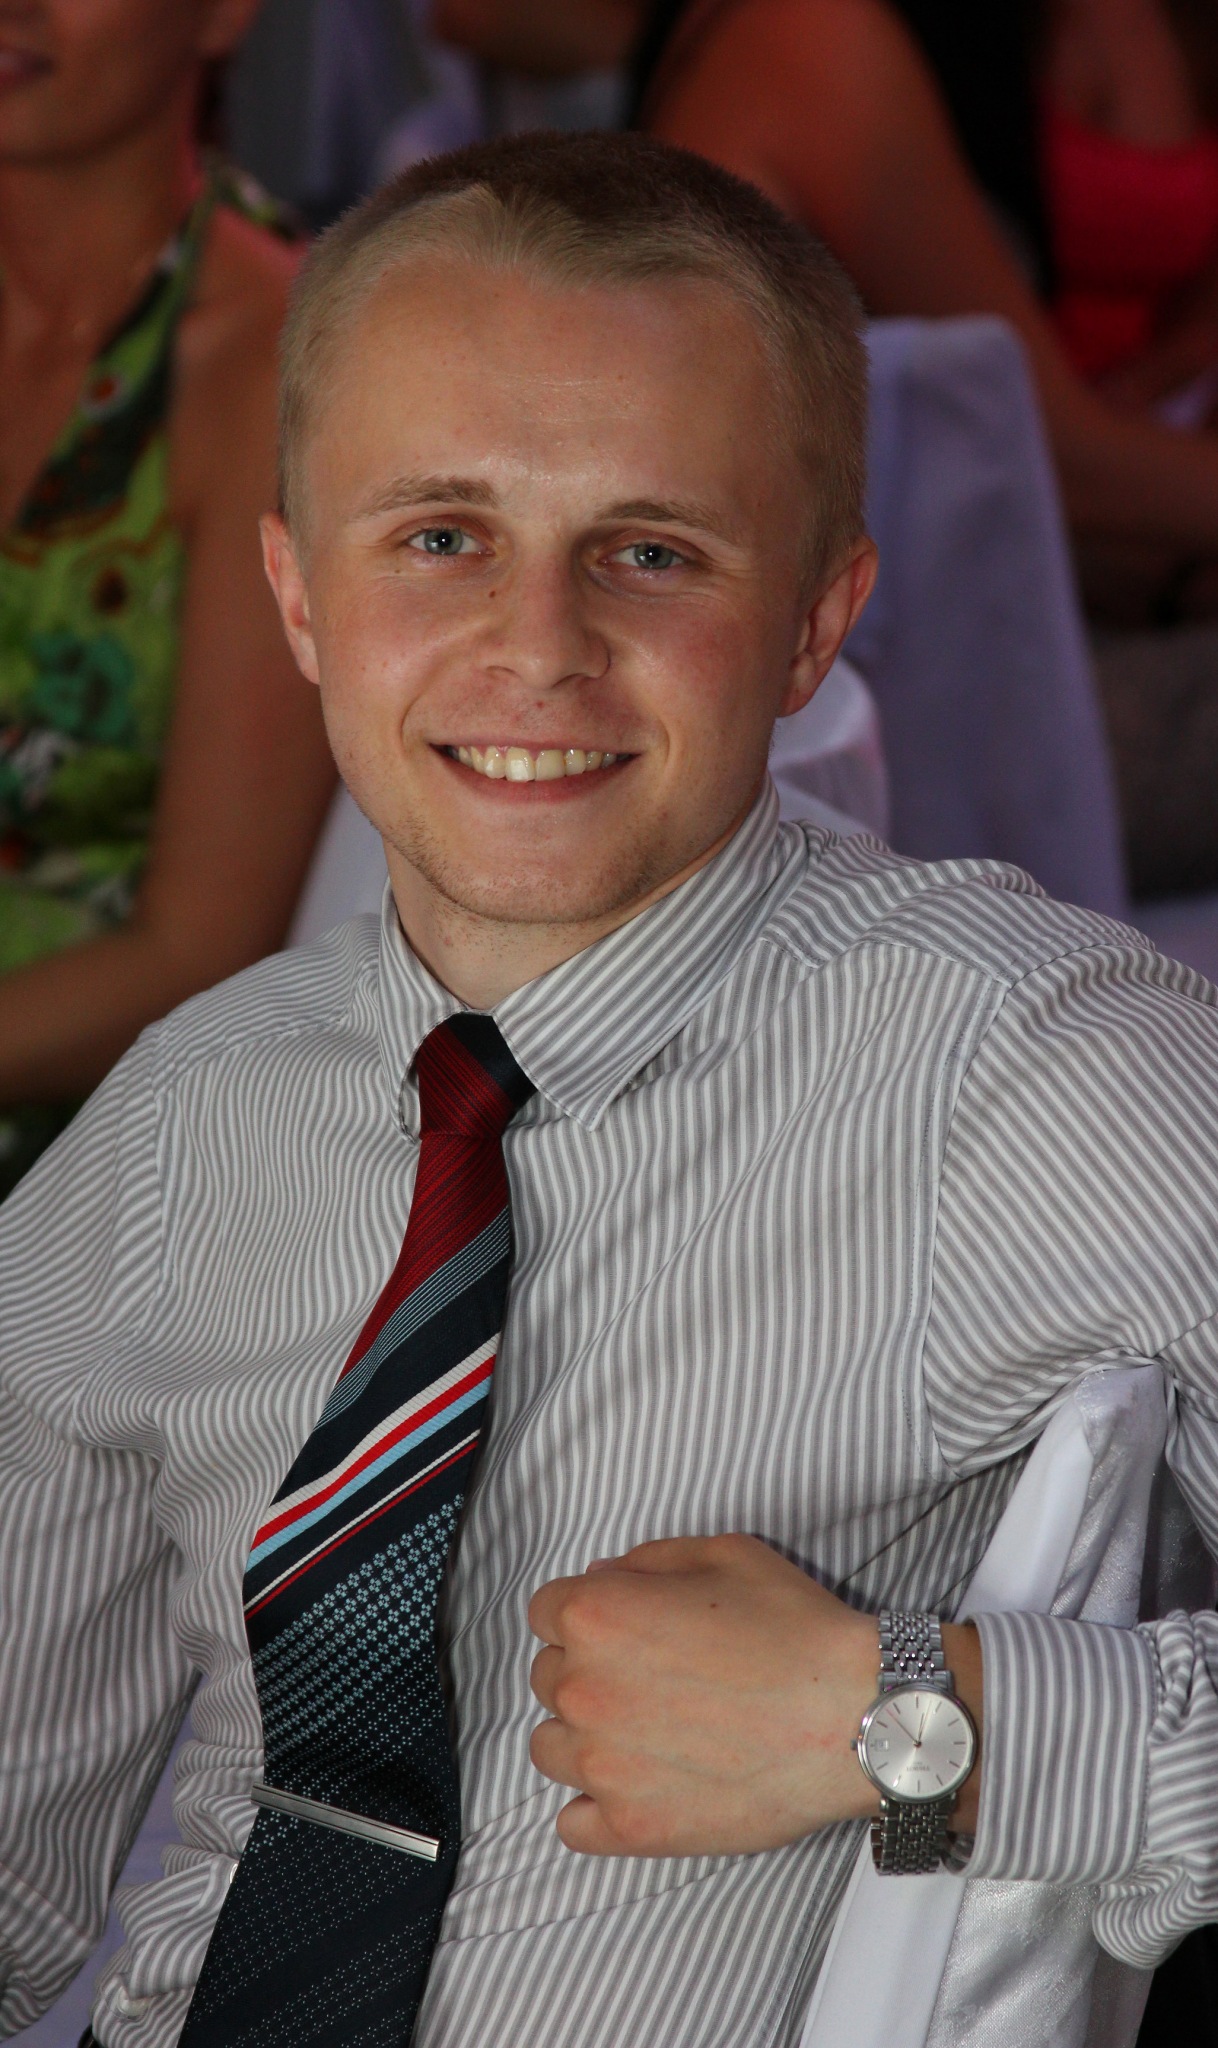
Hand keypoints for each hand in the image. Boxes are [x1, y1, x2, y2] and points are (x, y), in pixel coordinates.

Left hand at [527, 1533, 884, 1857]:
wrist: (854, 1717)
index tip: (625, 1625)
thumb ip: (647, 1560)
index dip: (588, 1611)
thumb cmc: (795, 1631)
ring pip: (550, 1749)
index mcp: (597, 1616)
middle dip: (587, 1670)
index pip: (546, 1610)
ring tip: (645, 1732)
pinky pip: (571, 1824)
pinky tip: (638, 1785)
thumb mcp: (724, 1555)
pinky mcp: (630, 1829)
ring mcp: (602, 1767)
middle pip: (547, 1677)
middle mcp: (583, 1691)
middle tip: (651, 1676)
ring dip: (584, 1736)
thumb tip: (604, 1579)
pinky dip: (594, 1807)